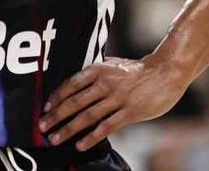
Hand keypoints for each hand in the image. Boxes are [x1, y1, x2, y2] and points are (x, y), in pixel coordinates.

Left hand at [38, 57, 183, 151]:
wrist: (166, 72)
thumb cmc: (138, 69)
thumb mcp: (113, 63)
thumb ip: (96, 71)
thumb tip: (76, 80)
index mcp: (99, 69)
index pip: (71, 84)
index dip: (56, 97)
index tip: (45, 108)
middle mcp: (105, 83)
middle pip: (75, 102)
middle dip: (56, 116)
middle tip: (42, 126)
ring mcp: (117, 98)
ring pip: (87, 116)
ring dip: (68, 129)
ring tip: (55, 138)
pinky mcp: (130, 112)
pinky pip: (106, 126)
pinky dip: (92, 137)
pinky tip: (80, 145)